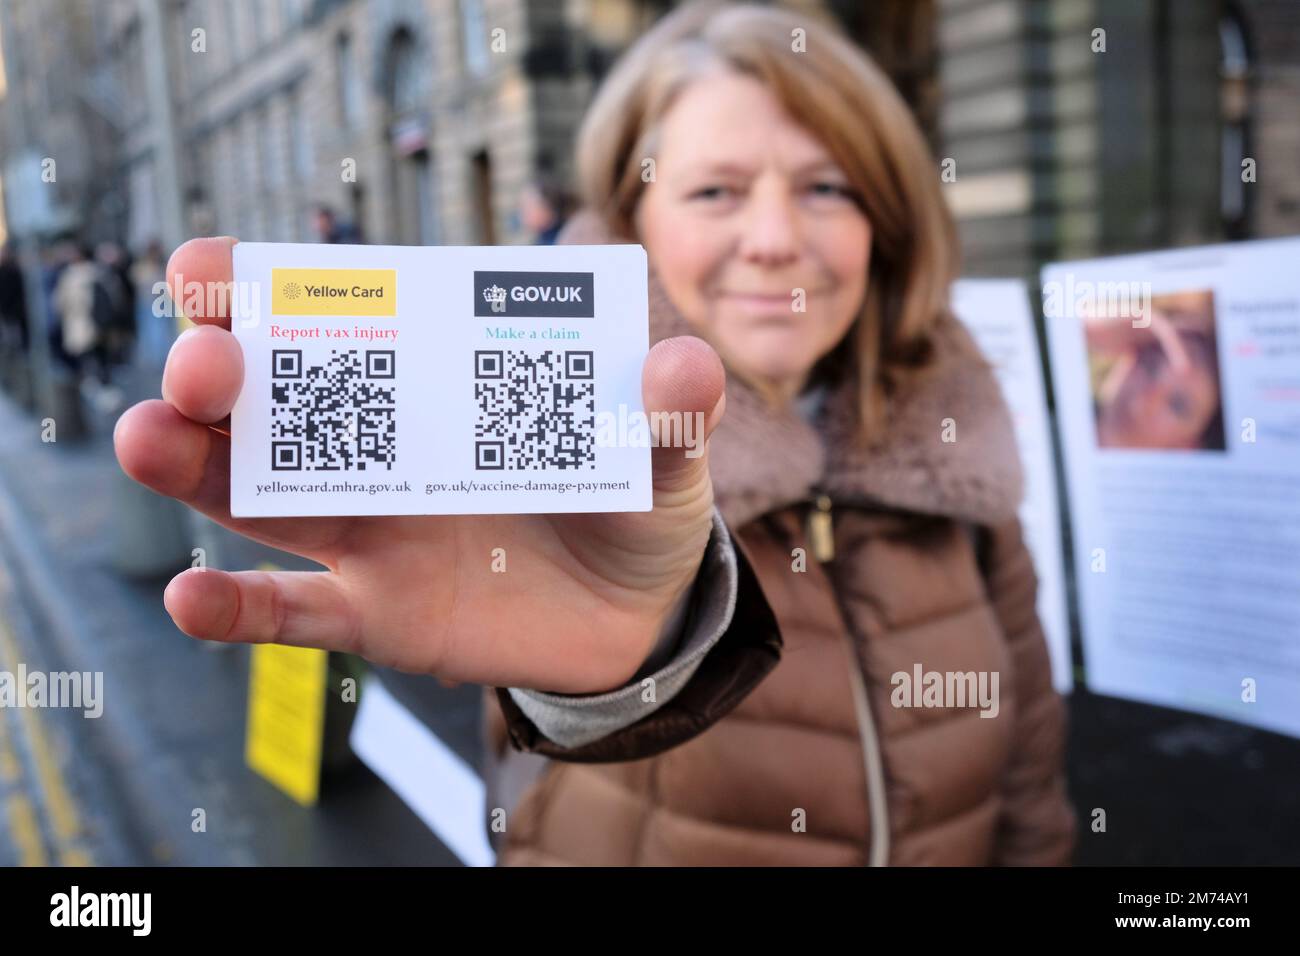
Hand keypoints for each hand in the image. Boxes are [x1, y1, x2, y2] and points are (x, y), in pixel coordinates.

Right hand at [114, 237, 725, 693]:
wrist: (640, 613)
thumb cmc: (637, 504)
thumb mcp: (665, 453)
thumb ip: (670, 412)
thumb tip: (679, 368)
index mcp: (438, 383)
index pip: (339, 322)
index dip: (263, 290)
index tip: (209, 268)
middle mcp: (383, 448)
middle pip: (273, 404)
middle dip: (220, 373)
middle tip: (206, 362)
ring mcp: (370, 532)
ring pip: (259, 495)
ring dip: (196, 465)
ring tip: (149, 437)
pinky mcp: (376, 612)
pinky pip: (293, 611)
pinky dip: (237, 609)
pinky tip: (190, 601)